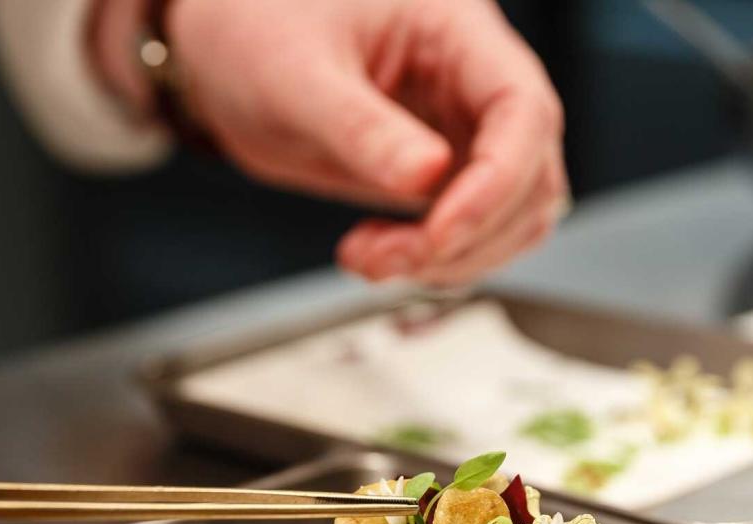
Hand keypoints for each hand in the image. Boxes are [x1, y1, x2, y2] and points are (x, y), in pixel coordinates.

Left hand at [163, 0, 566, 285]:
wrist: (222, 54)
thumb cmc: (258, 33)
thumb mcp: (297, 78)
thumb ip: (362, 129)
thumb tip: (427, 178)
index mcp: (454, 32)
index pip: (523, 109)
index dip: (497, 181)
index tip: (441, 232)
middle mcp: (473, 83)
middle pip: (530, 174)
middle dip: (470, 234)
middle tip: (391, 258)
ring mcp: (462, 133)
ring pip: (512, 215)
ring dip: (456, 259)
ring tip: (371, 259)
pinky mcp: (440, 177)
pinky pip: (472, 231)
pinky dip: (436, 261)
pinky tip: (376, 255)